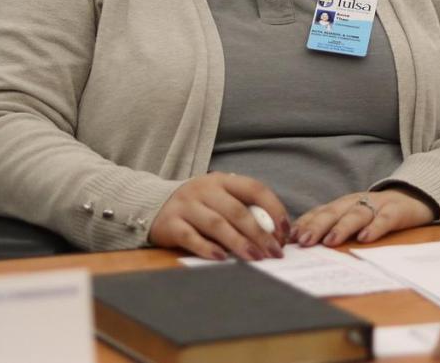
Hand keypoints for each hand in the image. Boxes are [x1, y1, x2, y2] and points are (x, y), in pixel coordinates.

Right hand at [149, 172, 288, 260]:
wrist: (154, 204)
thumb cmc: (199, 206)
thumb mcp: (221, 200)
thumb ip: (243, 211)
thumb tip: (275, 236)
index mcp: (223, 180)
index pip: (255, 189)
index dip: (274, 209)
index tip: (285, 231)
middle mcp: (205, 189)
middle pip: (237, 210)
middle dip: (260, 233)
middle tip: (275, 252)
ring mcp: (186, 205)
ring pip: (216, 223)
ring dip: (239, 242)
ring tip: (255, 258)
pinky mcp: (170, 224)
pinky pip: (190, 236)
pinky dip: (207, 248)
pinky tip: (222, 259)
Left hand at [291, 187, 435, 247]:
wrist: (414, 196)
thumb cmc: (377, 212)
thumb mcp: (353, 216)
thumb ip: (332, 226)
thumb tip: (303, 243)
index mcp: (343, 205)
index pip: (319, 212)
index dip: (304, 224)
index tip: (289, 238)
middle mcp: (356, 202)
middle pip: (333, 212)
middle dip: (316, 226)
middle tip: (303, 241)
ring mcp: (376, 205)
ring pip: (356, 214)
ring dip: (342, 227)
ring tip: (330, 241)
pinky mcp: (397, 211)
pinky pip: (385, 219)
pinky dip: (375, 228)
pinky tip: (365, 238)